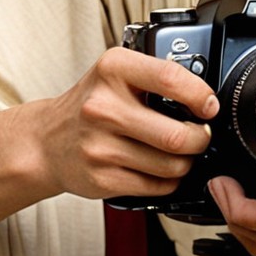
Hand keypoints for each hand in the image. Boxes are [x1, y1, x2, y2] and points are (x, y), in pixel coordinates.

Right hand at [36, 47, 218, 199]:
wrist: (46, 140)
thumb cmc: (90, 104)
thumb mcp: (116, 72)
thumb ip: (156, 76)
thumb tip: (205, 96)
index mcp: (112, 70)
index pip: (169, 78)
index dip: (200, 95)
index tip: (209, 106)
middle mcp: (103, 107)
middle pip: (176, 134)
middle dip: (201, 138)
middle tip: (201, 134)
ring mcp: (100, 146)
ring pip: (171, 165)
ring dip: (187, 162)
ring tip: (181, 153)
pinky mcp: (101, 179)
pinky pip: (156, 186)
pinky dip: (169, 181)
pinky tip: (161, 169)